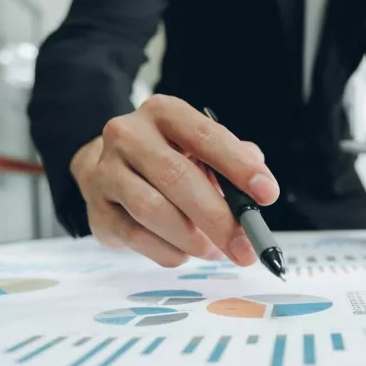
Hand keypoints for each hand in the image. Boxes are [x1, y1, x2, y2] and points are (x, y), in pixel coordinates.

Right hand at [70, 94, 278, 267]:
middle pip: (177, 178)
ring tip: (215, 250)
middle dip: (219, 218)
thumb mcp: (202, 149)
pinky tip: (185, 252)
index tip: (267, 194)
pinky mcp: (97, 210)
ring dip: (193, 238)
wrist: (105, 168)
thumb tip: (258, 194)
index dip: (239, 166)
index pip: (206, 136)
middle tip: (246, 247)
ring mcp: (107, 172)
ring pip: (153, 210)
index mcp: (164, 113)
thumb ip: (233, 163)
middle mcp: (129, 135)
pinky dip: (169, 251)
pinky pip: (137, 237)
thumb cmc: (168, 159)